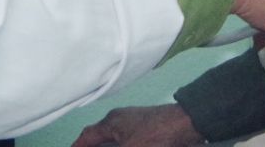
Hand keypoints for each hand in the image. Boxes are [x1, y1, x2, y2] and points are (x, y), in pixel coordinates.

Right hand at [71, 104, 203, 146]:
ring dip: (108, 146)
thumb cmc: (156, 135)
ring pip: (114, 140)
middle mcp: (120, 120)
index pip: (87, 136)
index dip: (78, 146)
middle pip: (99, 137)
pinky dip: (121, 145)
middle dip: (93, 146)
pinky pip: (127, 140)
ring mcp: (135, 123)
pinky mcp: (147, 130)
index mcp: (112, 122)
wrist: (187, 125)